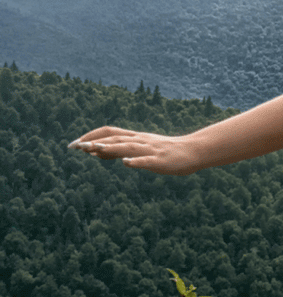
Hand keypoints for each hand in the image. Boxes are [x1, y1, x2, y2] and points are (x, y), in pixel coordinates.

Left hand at [69, 126, 200, 175]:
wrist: (194, 151)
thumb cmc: (166, 153)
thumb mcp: (140, 150)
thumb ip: (119, 150)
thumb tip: (95, 152)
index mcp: (136, 138)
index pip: (110, 132)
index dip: (91, 135)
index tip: (74, 144)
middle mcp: (141, 141)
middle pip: (116, 138)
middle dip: (95, 142)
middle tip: (76, 146)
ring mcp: (151, 150)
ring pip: (129, 147)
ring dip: (111, 148)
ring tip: (94, 149)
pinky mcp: (161, 160)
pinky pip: (148, 160)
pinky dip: (137, 161)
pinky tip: (127, 163)